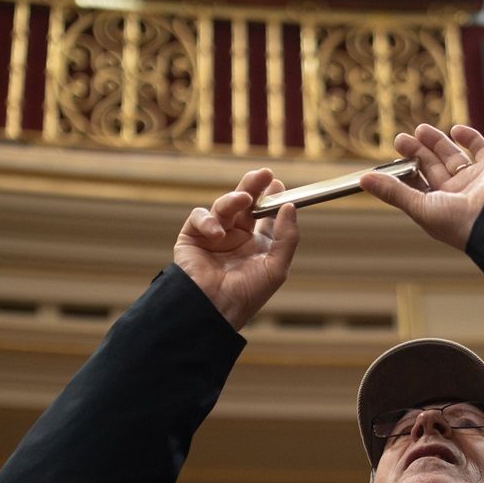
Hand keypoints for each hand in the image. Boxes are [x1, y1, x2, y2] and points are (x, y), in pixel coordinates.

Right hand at [173, 166, 299, 329]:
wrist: (214, 308)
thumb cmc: (246, 294)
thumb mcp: (276, 267)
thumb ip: (286, 237)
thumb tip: (290, 206)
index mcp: (256, 244)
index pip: (265, 214)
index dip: (272, 198)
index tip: (278, 184)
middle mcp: (236, 237)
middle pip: (246, 203)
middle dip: (254, 186)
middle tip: (264, 174)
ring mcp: (214, 235)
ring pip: (224, 205)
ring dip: (233, 198)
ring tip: (244, 199)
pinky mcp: (193, 236)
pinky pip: (200, 216)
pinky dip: (208, 220)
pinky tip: (217, 233)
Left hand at [361, 123, 483, 250]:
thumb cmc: (457, 222)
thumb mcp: (419, 207)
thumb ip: (393, 191)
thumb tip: (362, 180)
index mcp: (438, 207)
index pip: (417, 185)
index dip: (405, 171)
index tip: (393, 157)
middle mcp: (455, 194)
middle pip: (432, 168)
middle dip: (417, 152)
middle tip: (401, 138)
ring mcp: (474, 181)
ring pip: (452, 156)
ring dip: (437, 142)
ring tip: (421, 129)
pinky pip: (480, 150)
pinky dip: (470, 138)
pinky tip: (456, 129)